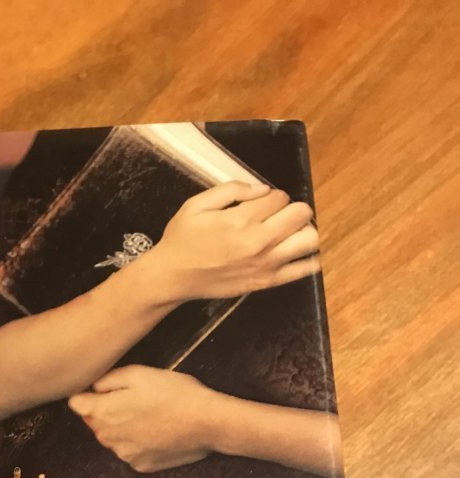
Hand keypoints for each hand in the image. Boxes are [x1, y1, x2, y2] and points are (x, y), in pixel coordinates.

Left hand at [68, 366, 222, 471]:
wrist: (207, 423)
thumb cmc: (175, 393)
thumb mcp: (140, 373)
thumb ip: (108, 380)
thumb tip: (92, 387)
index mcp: (103, 412)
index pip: (75, 404)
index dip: (86, 394)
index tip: (102, 389)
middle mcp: (107, 438)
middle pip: (93, 422)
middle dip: (105, 411)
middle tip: (133, 399)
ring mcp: (123, 455)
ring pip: (112, 438)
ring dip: (121, 427)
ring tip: (148, 415)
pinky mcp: (140, 466)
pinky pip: (130, 451)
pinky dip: (138, 442)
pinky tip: (157, 432)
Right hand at [129, 180, 319, 303]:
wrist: (172, 277)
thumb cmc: (182, 239)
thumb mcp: (197, 204)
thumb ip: (231, 189)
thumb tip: (263, 189)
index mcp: (241, 219)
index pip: (280, 197)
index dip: (273, 195)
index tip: (261, 203)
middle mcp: (259, 242)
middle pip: (300, 214)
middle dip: (292, 209)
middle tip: (278, 215)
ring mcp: (266, 265)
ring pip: (309, 240)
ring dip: (303, 231)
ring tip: (288, 233)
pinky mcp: (266, 282)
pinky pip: (303, 271)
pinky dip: (310, 260)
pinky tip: (301, 253)